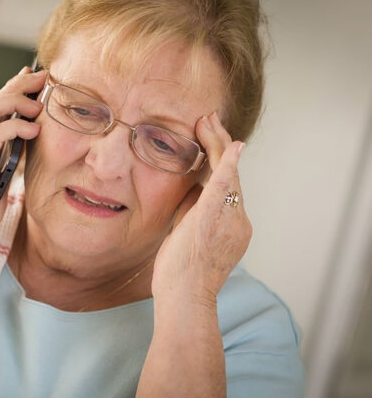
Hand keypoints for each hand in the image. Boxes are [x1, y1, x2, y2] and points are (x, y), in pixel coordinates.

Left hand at [151, 112, 251, 304]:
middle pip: (230, 174)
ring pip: (227, 173)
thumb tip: (189, 189)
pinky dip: (228, 162)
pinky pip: (224, 184)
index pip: (226, 186)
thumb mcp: (187, 235)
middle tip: (209, 119)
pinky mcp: (214, 217)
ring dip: (218, 143)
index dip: (220, 160)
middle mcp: (238, 220)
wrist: (184, 299)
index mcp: (232, 225)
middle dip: (221, 144)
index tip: (208, 139)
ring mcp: (230, 219)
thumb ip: (192, 211)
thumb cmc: (180, 275)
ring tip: (207, 120)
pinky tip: (233, 144)